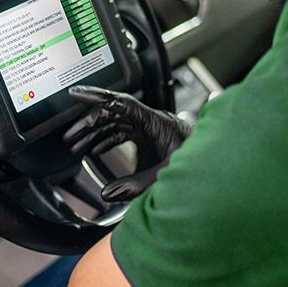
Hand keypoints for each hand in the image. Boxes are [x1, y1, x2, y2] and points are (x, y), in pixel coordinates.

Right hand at [63, 86, 192, 200]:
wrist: (218, 164)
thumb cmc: (199, 163)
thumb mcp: (163, 176)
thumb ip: (134, 186)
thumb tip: (108, 193)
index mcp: (153, 121)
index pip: (118, 102)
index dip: (95, 96)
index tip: (75, 93)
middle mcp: (150, 121)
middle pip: (111, 114)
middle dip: (88, 125)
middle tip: (69, 137)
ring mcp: (149, 128)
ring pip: (114, 124)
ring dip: (94, 135)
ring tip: (77, 147)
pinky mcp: (150, 138)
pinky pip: (122, 134)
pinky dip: (106, 141)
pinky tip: (96, 151)